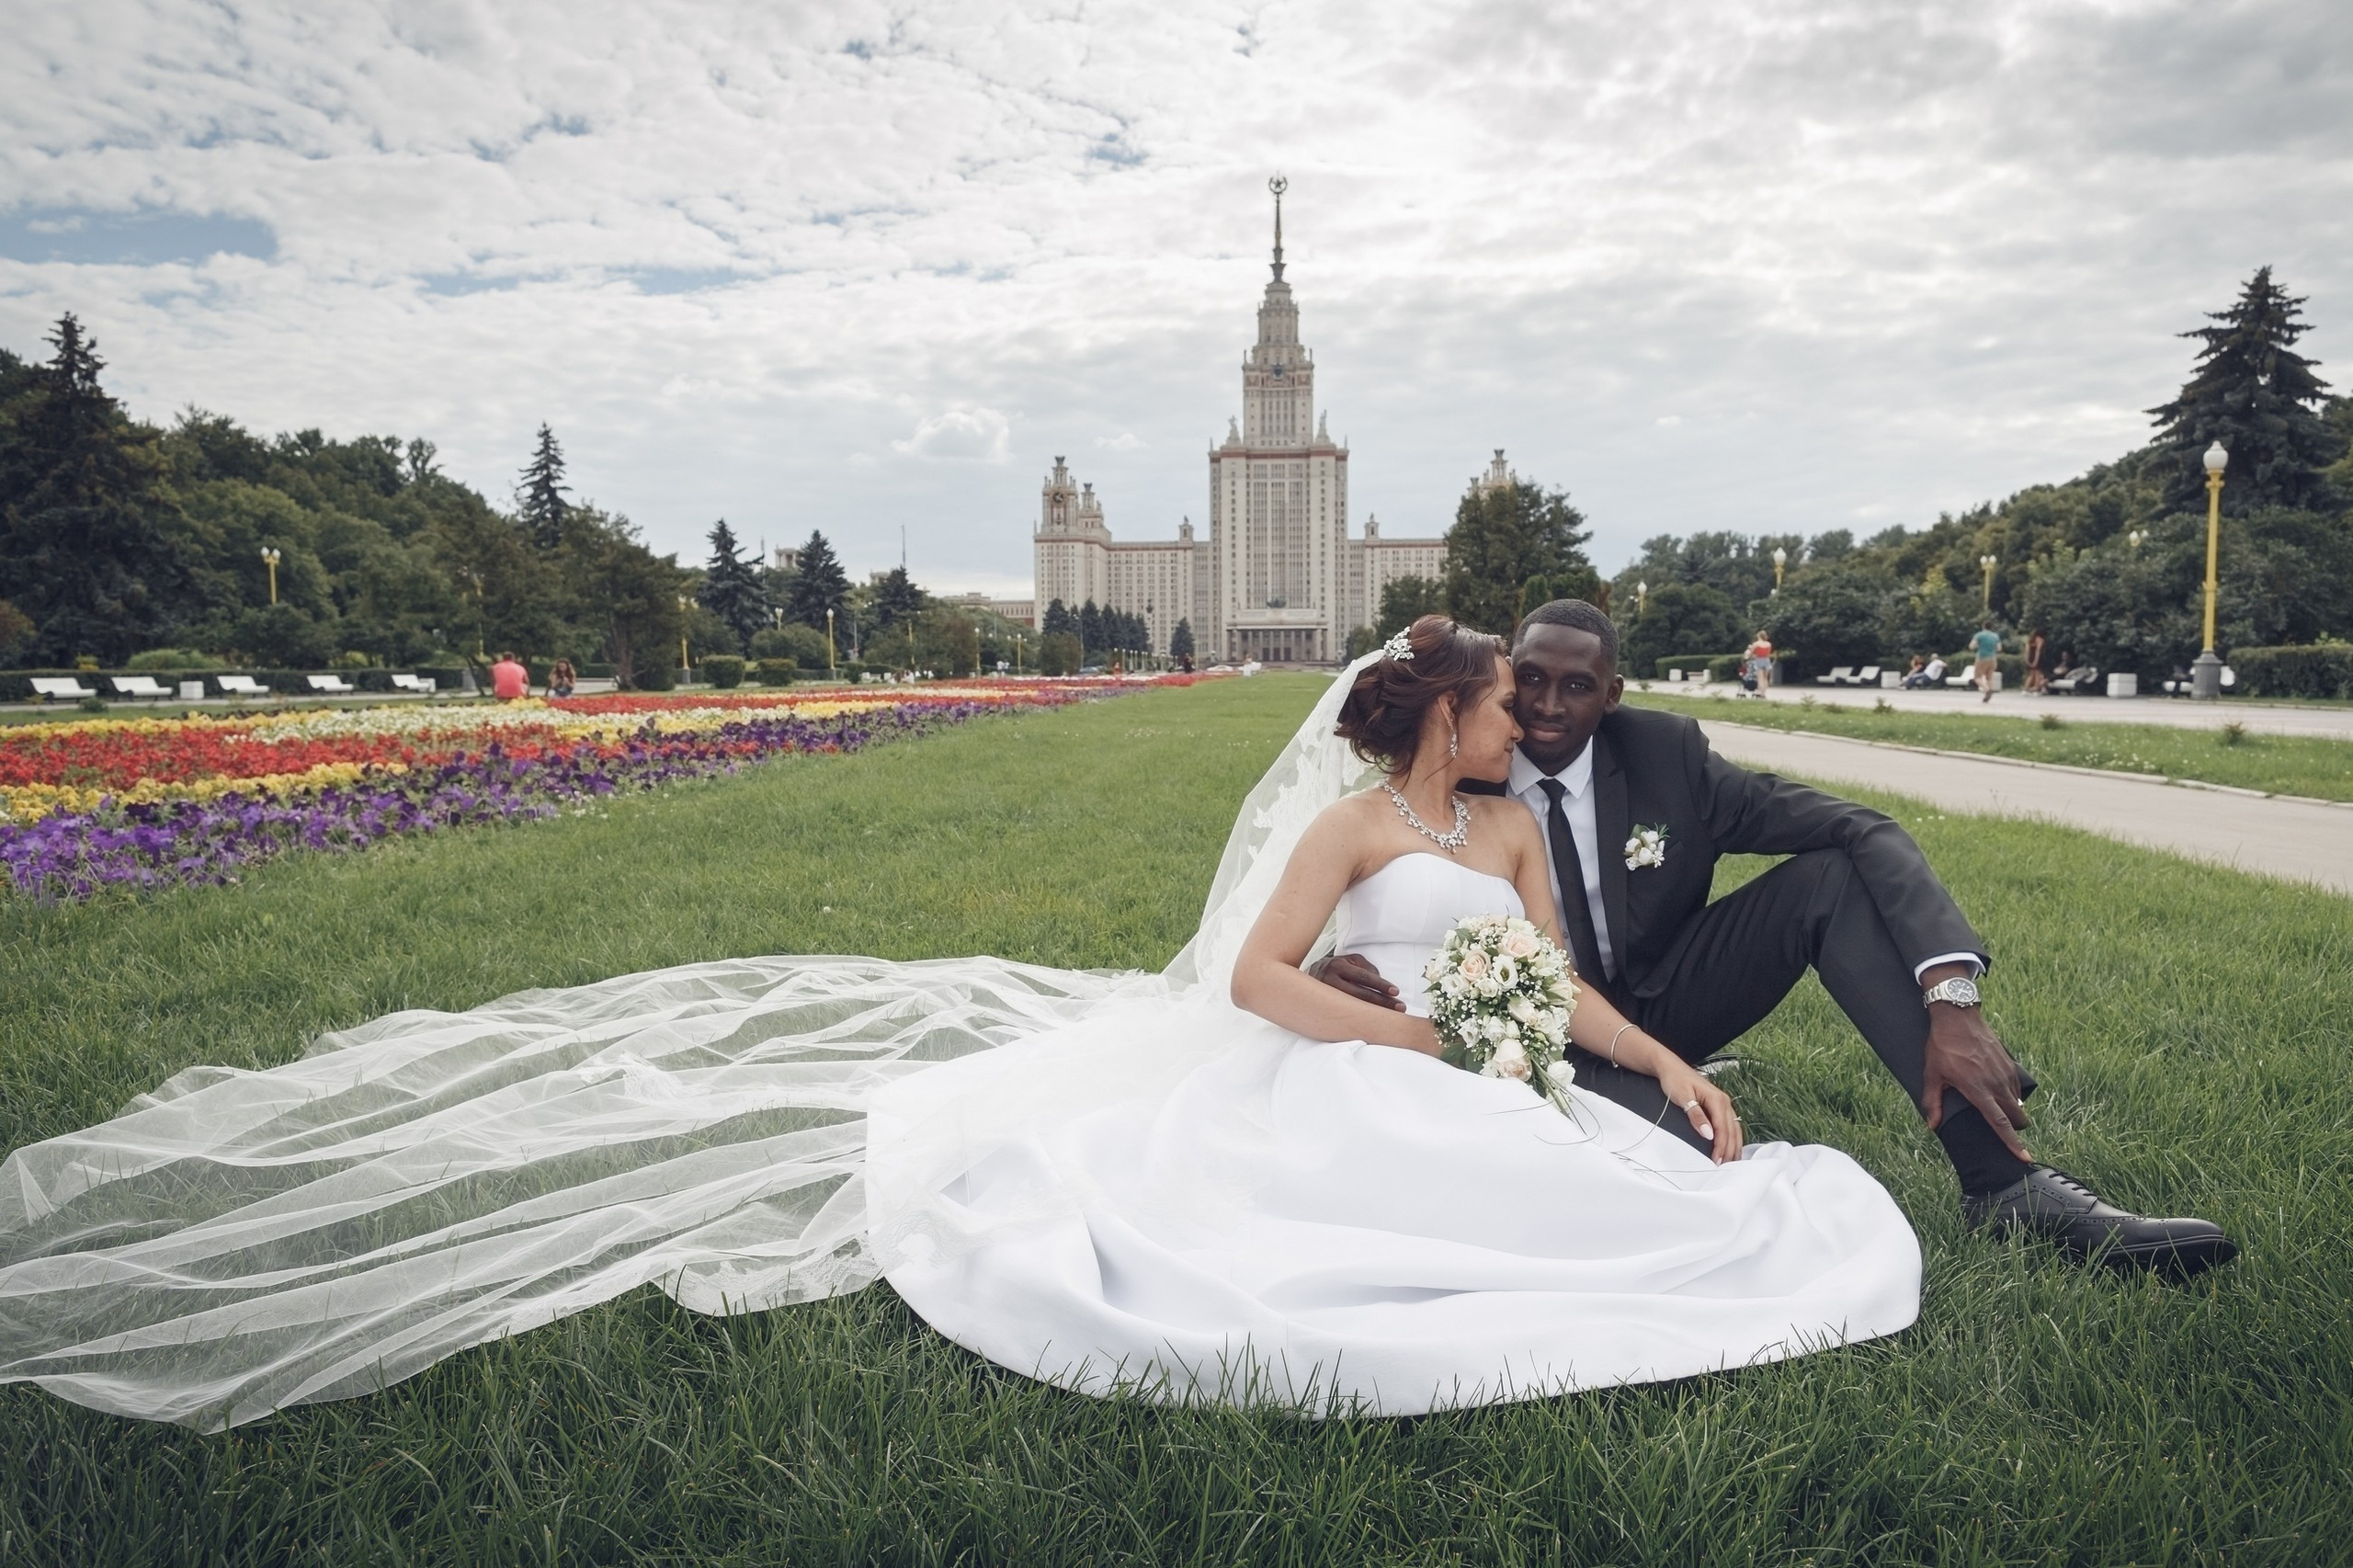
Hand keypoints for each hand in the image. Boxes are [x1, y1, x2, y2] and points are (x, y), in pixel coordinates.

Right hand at [1309, 952, 1403, 1011]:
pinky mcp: (1322, 1009)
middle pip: (1359, 994)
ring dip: (1373, 1013)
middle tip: (1400, 1008)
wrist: (1307, 978)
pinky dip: (1360, 1019)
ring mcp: (1323, 996)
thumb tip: (1379, 980)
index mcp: (1338, 965)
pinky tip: (1372, 1023)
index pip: (1363, 976)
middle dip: (1382, 1002)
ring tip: (1390, 1018)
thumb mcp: (1351, 961)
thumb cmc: (1337, 968)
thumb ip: (1367, 968)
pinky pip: (1344, 1015)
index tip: (1396, 992)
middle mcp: (1328, 980)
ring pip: (1352, 1008)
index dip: (1381, 984)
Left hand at [1657, 1064, 1741, 1164]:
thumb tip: (1708, 1134)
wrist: (1670, 1067)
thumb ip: (1696, 1115)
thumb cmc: (1675, 1080)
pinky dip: (1732, 1138)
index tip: (1716, 1160)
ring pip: (1734, 1128)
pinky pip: (1730, 1124)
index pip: (1723, 1128)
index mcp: (1717, 1099)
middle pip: (1732, 1130)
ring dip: (1733, 1145)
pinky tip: (1731, 1147)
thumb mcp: (1683, 1097)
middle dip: (1729, 1149)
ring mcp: (1723, 1104)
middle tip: (1724, 1166)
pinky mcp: (1719, 1106)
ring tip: (1731, 1162)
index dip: (1721, 1146)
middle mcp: (1724, 1102)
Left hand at [1920, 994, 2031, 1162]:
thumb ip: (1933, 1102)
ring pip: (2018, 1102)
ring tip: (1998, 1111)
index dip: (2013, 1143)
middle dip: (2016, 1129)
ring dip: (2013, 1111)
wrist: (1957, 1016)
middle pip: (2016, 1117)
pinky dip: (2011, 1095)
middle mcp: (1997, 1084)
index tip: (2025, 1157)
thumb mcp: (1932, 1075)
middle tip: (2007, 1134)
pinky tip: (1998, 1092)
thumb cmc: (1942, 1046)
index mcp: (1978, 1091)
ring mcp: (2005, 1073)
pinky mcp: (2009, 1063)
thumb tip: (1932, 1125)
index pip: (2000, 1124)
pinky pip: (2016, 1087)